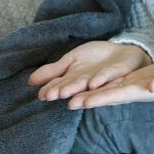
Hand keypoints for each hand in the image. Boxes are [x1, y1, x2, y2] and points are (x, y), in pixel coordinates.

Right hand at [28, 41, 149, 101]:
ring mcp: (105, 80)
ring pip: (93, 89)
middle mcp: (89, 84)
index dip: (53, 90)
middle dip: (65, 92)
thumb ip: (53, 71)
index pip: (62, 86)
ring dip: (83, 95)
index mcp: (76, 81)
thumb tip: (30, 82)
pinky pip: (110, 76)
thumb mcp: (71, 60)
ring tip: (72, 100)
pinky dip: (102, 79)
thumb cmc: (95, 60)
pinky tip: (93, 83)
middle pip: (76, 88)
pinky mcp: (119, 72)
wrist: (123, 52)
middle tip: (53, 96)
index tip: (42, 95)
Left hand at [68, 48, 153, 108]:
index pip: (120, 95)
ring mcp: (140, 86)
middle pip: (111, 95)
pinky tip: (91, 89)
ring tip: (72, 99)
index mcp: (148, 90)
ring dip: (93, 96)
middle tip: (67, 103)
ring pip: (112, 91)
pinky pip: (119, 85)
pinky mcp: (141, 80)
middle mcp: (141, 90)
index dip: (101, 98)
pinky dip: (104, 87)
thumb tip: (151, 87)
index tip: (82, 102)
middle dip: (90, 100)